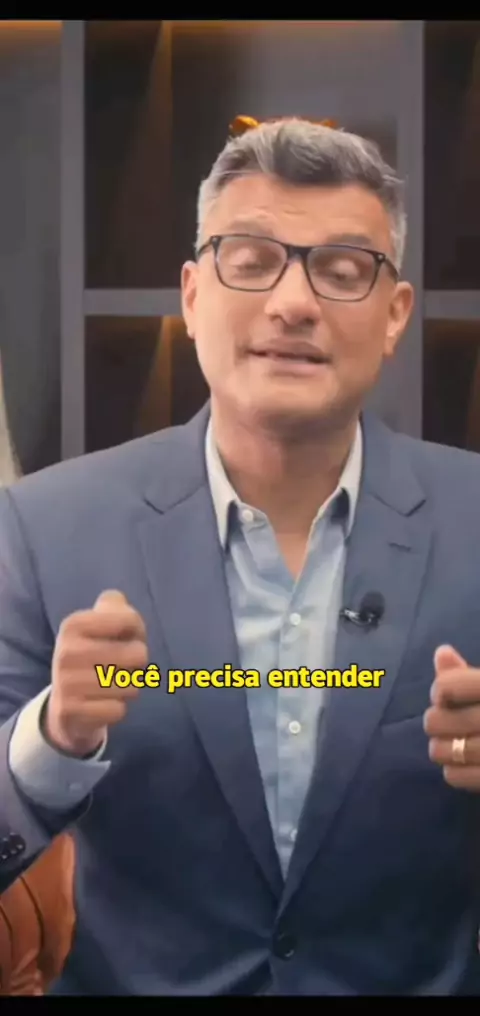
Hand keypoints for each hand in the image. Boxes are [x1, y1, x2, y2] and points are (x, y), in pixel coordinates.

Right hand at [44, 590, 147, 757]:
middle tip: (120, 666)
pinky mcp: (70, 712)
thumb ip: (115, 605)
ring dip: (128, 688)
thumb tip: (121, 607)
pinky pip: (118, 710)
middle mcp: (66, 651)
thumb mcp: (100, 623)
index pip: (131, 621)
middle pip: (138, 655)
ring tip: (109, 685)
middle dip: (138, 664)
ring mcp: (66, 683)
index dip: (138, 632)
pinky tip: (101, 704)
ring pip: (131, 686)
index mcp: (73, 624)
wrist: (64, 703)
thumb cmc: (93, 654)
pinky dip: (116, 708)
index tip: (124, 638)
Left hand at [424, 644, 479, 790]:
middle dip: (436, 721)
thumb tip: (442, 652)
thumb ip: (471, 674)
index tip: (447, 697)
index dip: (440, 691)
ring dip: (442, 748)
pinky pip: (459, 776)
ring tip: (452, 745)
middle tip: (445, 724)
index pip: (449, 686)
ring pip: (445, 751)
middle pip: (439, 720)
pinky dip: (455, 771)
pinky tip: (464, 764)